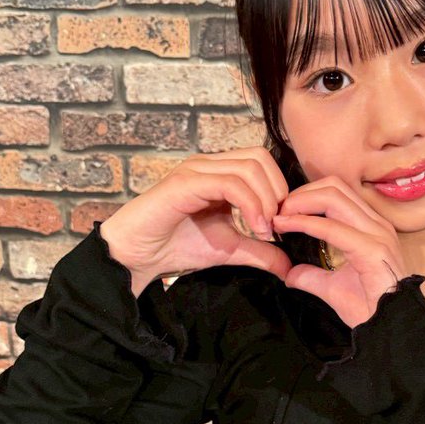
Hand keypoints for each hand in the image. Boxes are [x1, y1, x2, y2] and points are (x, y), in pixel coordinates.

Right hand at [98, 149, 292, 294]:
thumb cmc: (175, 247)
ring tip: (264, 232)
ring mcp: (196, 170)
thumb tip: (289, 265)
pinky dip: (250, 205)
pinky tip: (254, 229)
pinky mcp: (185, 182)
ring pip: (248, 167)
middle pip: (260, 158)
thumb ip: (259, 252)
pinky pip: (229, 183)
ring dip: (265, 200)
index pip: (262, 162)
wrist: (136, 256)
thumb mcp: (228, 249)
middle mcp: (208, 165)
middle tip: (275, 227)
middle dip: (277, 192)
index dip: (279, 190)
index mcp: (219, 173)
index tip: (280, 226)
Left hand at [271, 176, 408, 327]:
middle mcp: (376, 225)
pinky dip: (305, 222)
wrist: (391, 329)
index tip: (283, 212)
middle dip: (300, 193)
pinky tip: (287, 226)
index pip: (336, 194)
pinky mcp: (372, 249)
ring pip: (334, 196)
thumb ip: (312, 276)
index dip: (306, 196)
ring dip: (300, 202)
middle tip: (278, 211)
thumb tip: (289, 274)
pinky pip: (332, 227)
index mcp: (371, 228)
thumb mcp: (333, 288)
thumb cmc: (370, 309)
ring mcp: (377, 234)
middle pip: (334, 186)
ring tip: (280, 217)